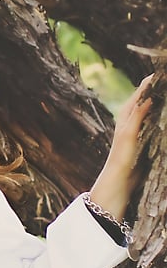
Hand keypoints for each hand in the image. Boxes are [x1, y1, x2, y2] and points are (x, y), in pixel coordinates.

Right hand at [89, 74, 153, 221]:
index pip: (135, 113)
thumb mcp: (140, 161)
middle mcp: (123, 133)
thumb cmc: (126, 180)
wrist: (113, 191)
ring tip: (150, 81)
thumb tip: (154, 145)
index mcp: (127, 136)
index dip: (143, 99)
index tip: (152, 86)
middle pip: (131, 106)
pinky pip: (134, 121)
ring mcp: (123, 136)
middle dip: (141, 91)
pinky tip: (148, 100)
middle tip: (152, 76)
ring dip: (140, 95)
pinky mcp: (126, 141)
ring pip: (131, 110)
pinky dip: (140, 109)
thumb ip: (145, 151)